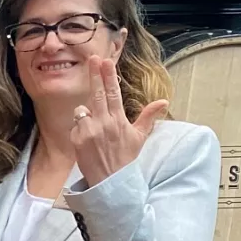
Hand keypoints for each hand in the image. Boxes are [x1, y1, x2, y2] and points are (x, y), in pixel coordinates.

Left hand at [71, 55, 168, 186]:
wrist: (110, 182)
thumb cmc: (125, 159)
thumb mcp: (139, 137)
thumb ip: (148, 117)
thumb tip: (163, 101)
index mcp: (119, 121)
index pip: (113, 93)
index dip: (109, 76)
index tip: (105, 61)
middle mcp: (104, 123)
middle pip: (97, 93)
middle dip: (94, 75)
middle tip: (93, 58)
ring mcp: (89, 131)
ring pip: (83, 110)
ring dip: (87, 114)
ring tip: (95, 130)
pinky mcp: (77, 139)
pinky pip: (76, 125)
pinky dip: (80, 129)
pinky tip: (88, 141)